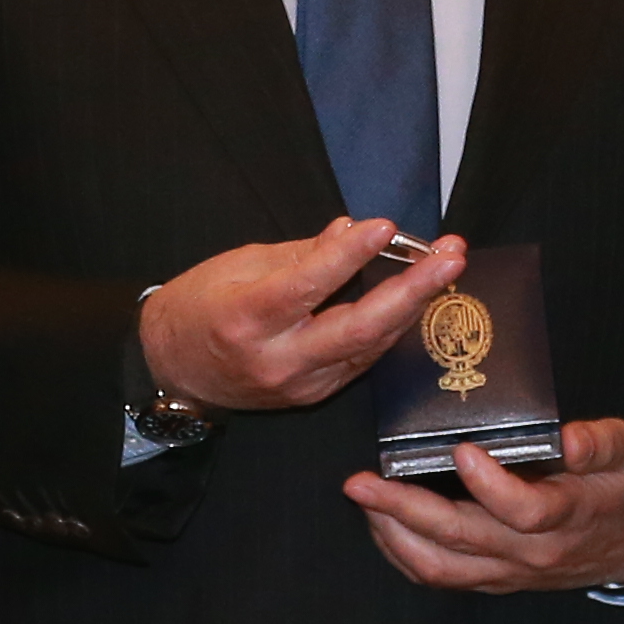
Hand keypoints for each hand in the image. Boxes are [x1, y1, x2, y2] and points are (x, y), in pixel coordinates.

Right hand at [141, 223, 458, 412]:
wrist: (173, 370)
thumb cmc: (200, 306)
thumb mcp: (240, 264)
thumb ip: (302, 253)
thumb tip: (353, 232)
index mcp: (246, 319)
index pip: (306, 285)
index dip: (348, 256)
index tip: (386, 227)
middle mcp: (276, 359)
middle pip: (356, 329)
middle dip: (412, 292)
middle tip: (451, 257)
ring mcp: (298, 384)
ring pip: (369, 346)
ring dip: (413, 306)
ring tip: (446, 266)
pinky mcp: (312, 396)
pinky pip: (360, 359)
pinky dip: (389, 326)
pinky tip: (415, 298)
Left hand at [346, 418, 623, 594]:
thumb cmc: (623, 489)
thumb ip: (598, 443)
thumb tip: (569, 437)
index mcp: (567, 517)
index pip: (524, 511)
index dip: (490, 485)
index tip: (461, 451)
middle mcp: (532, 554)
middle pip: (460, 541)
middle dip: (404, 511)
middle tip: (362, 483)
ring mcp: (509, 573)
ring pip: (440, 568)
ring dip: (394, 536)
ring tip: (365, 501)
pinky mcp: (494, 581)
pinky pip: (441, 577)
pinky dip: (403, 555)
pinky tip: (383, 526)